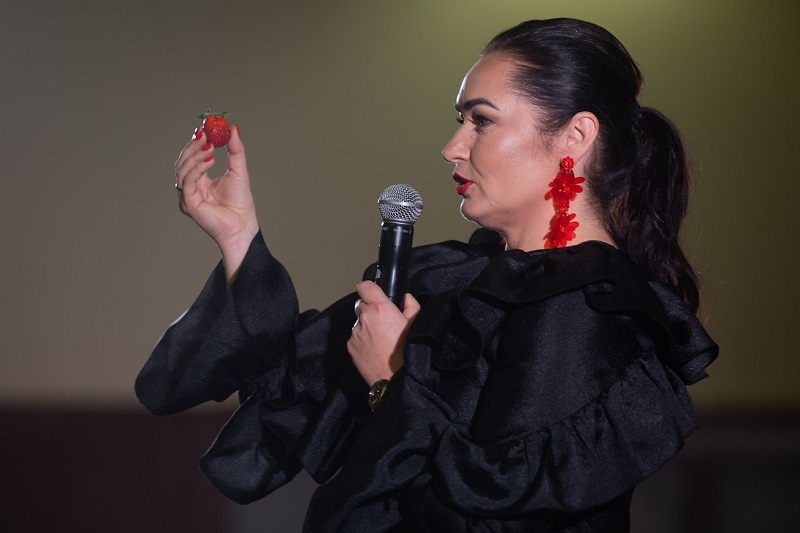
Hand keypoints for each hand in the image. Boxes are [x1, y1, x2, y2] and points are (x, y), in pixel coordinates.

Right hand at [174, 124, 258, 281]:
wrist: (243, 225)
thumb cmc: (240, 204)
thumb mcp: (239, 170)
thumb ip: (235, 149)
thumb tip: (233, 128)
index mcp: (199, 180)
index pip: (191, 157)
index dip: (195, 142)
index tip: (203, 128)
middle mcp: (190, 188)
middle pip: (183, 161)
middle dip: (193, 146)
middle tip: (205, 133)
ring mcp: (187, 196)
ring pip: (183, 169)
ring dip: (196, 155)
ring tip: (211, 147)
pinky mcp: (188, 203)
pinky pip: (187, 181)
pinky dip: (197, 168)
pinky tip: (210, 160)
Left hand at [348, 281, 420, 385]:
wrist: (395, 380)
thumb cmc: (408, 352)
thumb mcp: (416, 325)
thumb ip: (411, 306)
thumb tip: (406, 298)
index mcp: (380, 308)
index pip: (365, 286)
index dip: (370, 289)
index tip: (375, 294)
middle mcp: (364, 318)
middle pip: (362, 305)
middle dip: (371, 310)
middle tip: (384, 322)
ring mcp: (355, 333)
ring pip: (359, 322)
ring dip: (366, 326)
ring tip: (381, 340)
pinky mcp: (350, 346)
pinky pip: (355, 337)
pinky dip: (362, 340)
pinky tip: (374, 349)